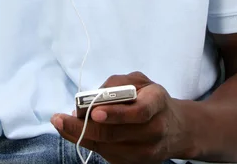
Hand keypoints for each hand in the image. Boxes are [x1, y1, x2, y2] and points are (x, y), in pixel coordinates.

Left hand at [51, 71, 194, 163]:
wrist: (176, 128)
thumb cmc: (152, 98)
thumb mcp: (139, 81)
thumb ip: (117, 84)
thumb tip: (91, 99)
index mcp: (158, 102)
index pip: (138, 112)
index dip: (116, 113)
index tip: (93, 111)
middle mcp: (155, 130)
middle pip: (116, 134)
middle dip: (84, 128)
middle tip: (60, 120)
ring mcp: (147, 151)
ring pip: (109, 148)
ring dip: (83, 136)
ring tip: (64, 123)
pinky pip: (110, 155)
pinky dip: (92, 144)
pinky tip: (79, 132)